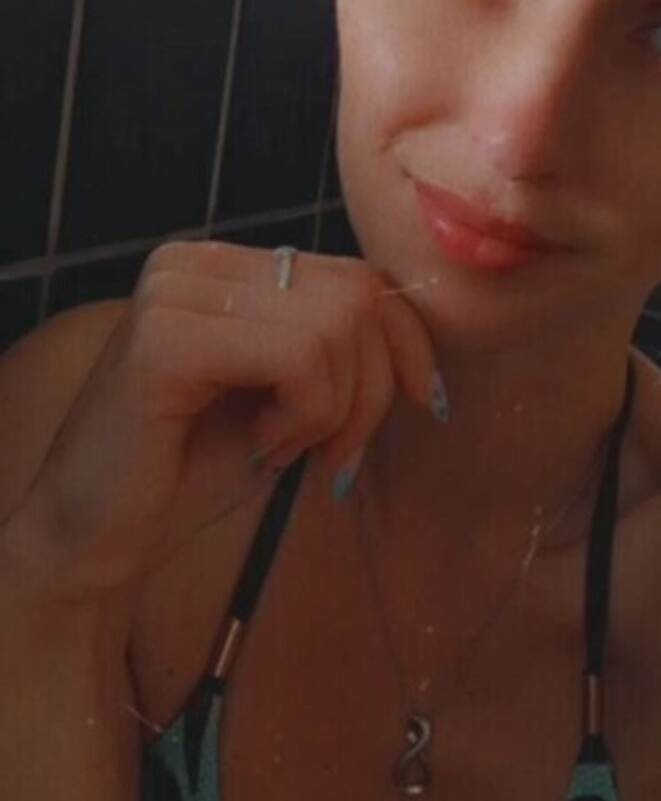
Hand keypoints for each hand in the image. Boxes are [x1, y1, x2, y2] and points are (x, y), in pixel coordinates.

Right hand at [9, 240, 438, 609]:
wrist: (98, 539)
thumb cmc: (192, 471)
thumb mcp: (291, 398)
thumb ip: (341, 352)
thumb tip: (422, 334)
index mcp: (223, 267)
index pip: (357, 276)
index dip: (407, 343)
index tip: (421, 405)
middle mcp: (193, 261)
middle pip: (357, 296)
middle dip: (372, 389)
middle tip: (331, 453)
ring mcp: (174, 292)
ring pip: (336, 326)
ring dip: (334, 410)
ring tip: (281, 447)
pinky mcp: (164, 338)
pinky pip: (299, 358)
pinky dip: (305, 416)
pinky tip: (259, 447)